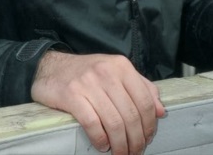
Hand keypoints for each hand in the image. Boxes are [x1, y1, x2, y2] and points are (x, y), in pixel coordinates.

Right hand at [31, 51, 164, 154]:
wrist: (51, 66)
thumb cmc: (88, 72)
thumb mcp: (117, 72)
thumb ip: (142, 87)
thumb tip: (160, 111)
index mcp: (122, 67)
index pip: (144, 100)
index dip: (149, 124)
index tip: (148, 137)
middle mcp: (107, 73)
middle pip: (130, 114)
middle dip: (136, 139)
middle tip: (135, 151)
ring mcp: (88, 84)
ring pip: (114, 122)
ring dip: (120, 144)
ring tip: (121, 153)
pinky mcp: (71, 96)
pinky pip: (92, 123)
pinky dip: (100, 139)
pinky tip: (103, 145)